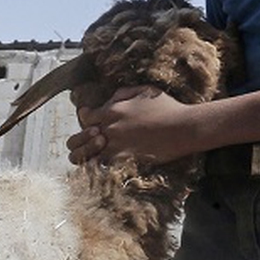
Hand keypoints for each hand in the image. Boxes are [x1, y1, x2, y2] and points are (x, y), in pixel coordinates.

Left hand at [67, 86, 203, 167]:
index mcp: (111, 110)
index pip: (85, 117)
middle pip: (76, 139)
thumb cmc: (168, 108)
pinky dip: (94, 168)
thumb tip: (110, 99)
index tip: (91, 124)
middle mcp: (107, 127)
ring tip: (91, 156)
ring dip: (82, 156)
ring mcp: (112, 145)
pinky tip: (100, 166)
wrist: (183, 127)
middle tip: (90, 142)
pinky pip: (95, 167)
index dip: (86, 121)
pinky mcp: (120, 160)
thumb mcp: (144, 91)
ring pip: (79, 156)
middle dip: (79, 141)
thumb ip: (123, 94)